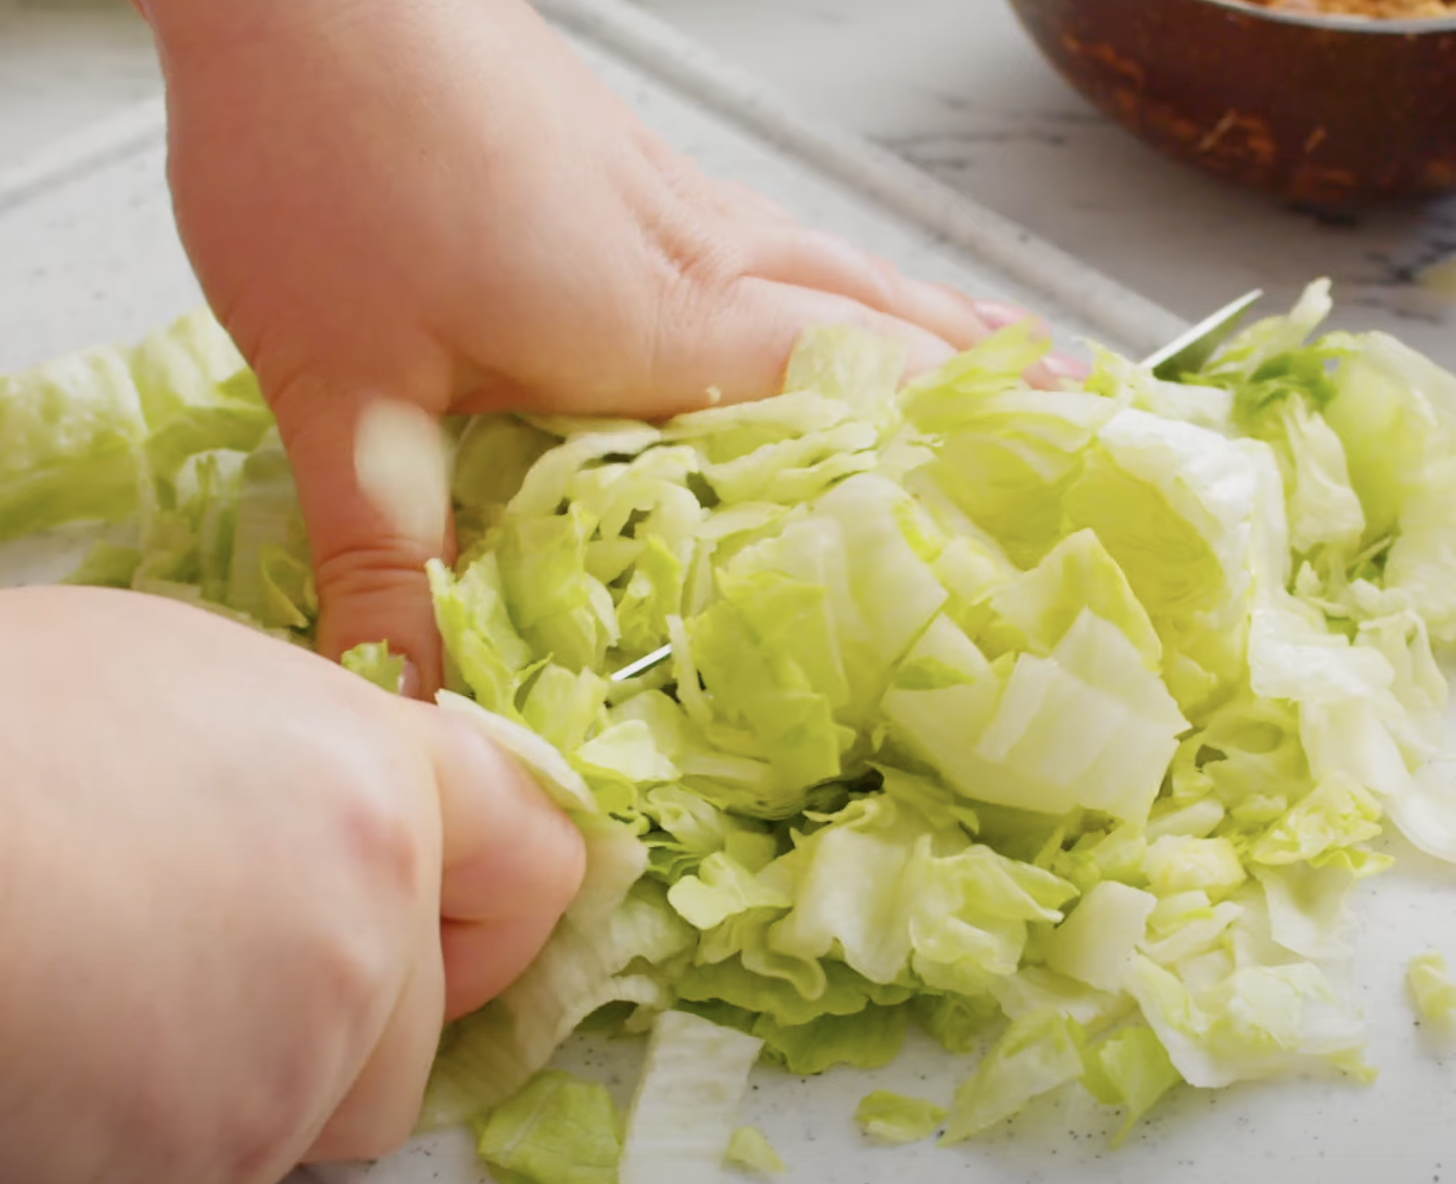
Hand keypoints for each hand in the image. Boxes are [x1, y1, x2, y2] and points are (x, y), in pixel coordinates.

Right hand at [0, 586, 584, 1183]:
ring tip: (93, 1021)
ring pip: (311, 1121)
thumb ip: (297, 764)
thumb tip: (319, 813)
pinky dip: (124, 1168)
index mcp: (373, 778)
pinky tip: (48, 1080)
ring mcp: (306, 1039)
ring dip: (222, 1103)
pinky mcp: (214, 1151)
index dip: (491, 915)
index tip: (452, 942)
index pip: (530, 856)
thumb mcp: (172, 682)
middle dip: (331, 1042)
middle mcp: (374, 911)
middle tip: (199, 1001)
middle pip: (417, 1032)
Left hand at [142, 0, 1067, 693]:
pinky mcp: (640, 164)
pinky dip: (852, 283)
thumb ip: (387, 551)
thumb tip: (404, 708)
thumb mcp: (346, 386)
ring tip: (1016, 366)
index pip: (856, 397)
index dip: (957, 455)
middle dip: (989, 383)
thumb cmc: (329, 160)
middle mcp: (706, 256)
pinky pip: (790, 239)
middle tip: (1084, 434)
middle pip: (887, 323)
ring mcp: (684, 199)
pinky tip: (835, 296)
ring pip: (849, 269)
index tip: (1056, 498)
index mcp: (667, 323)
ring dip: (936, 325)